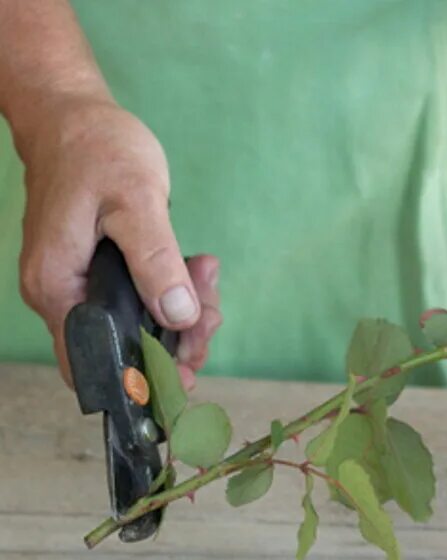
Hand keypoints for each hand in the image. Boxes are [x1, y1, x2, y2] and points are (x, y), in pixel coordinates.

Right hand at [16, 96, 220, 388]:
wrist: (73, 116)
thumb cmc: (97, 150)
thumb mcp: (136, 202)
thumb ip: (155, 261)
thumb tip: (179, 316)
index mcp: (58, 286)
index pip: (94, 362)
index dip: (143, 379)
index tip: (188, 374)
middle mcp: (61, 294)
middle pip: (123, 348)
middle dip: (177, 339)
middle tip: (212, 312)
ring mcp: (78, 283)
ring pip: (138, 323)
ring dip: (183, 310)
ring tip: (206, 273)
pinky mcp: (98, 271)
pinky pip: (141, 297)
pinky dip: (173, 289)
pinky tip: (196, 267)